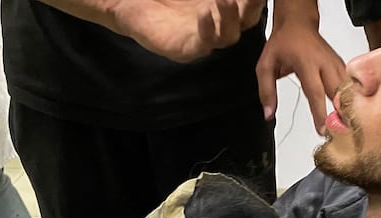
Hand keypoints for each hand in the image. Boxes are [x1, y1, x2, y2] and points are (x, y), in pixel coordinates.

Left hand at [112, 0, 263, 62]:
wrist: (127, 4)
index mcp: (223, 6)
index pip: (249, 3)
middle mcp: (218, 24)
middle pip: (248, 20)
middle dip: (253, 6)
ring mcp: (202, 39)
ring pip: (229, 36)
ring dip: (231, 17)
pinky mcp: (184, 50)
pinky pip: (202, 44)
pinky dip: (206, 28)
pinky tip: (204, 12)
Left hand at [256, 1, 344, 132]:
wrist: (298, 23)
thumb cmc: (283, 43)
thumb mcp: (265, 66)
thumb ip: (266, 91)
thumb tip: (269, 114)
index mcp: (306, 62)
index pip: (315, 91)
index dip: (320, 112)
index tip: (322, 129)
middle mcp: (324, 62)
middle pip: (338, 91)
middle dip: (341, 113)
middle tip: (341, 135)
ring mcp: (335, 62)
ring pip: (348, 88)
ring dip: (349, 107)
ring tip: (349, 128)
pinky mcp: (341, 64)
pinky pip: (350, 83)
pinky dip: (352, 98)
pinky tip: (353, 113)